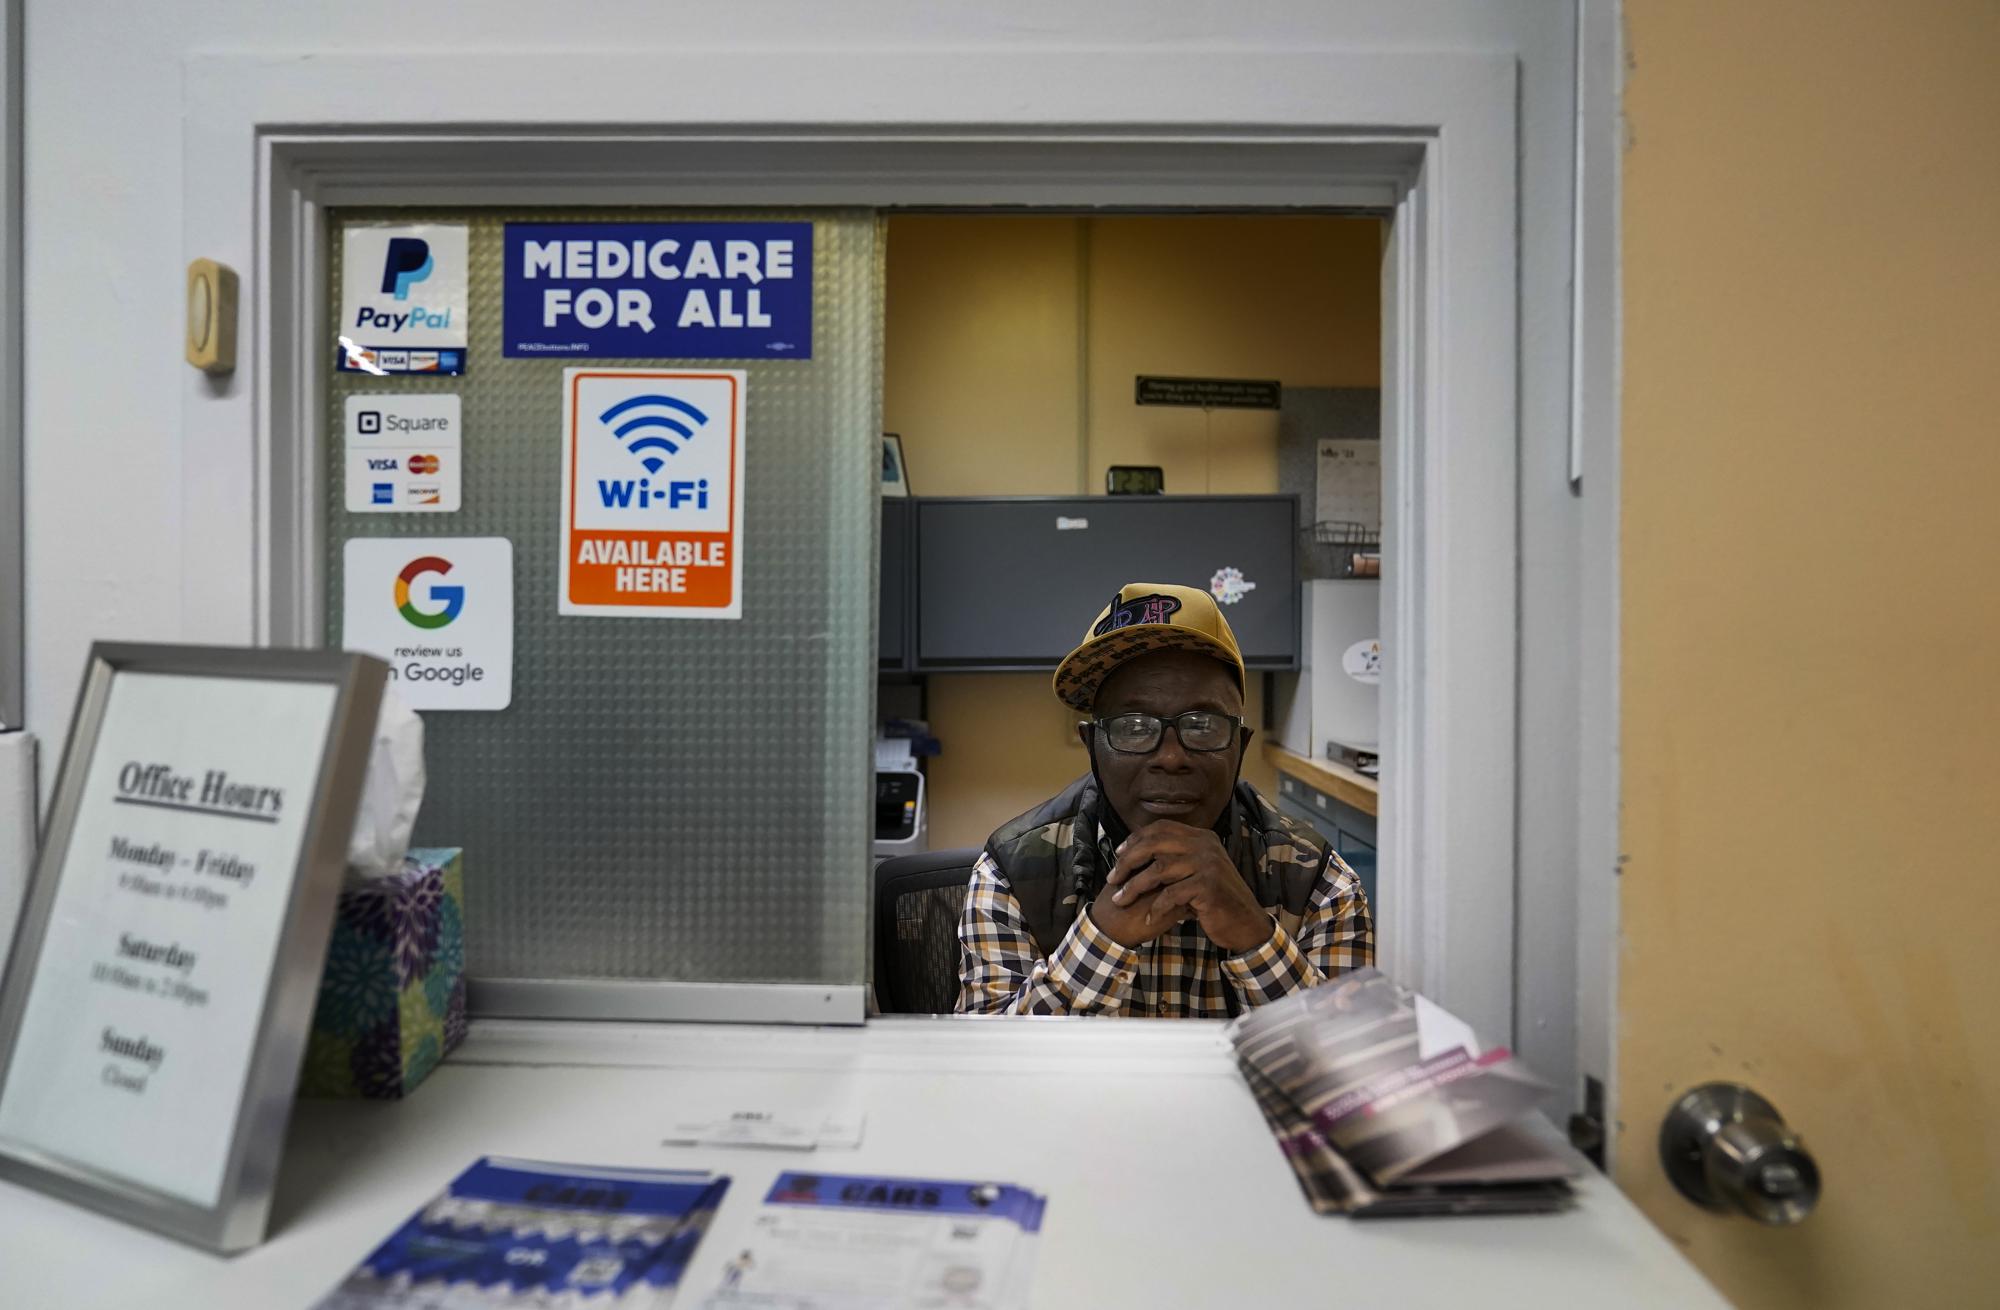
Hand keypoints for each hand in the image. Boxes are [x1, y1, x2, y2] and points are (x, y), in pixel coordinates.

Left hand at [1102, 821, 1273, 953]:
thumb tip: (1138, 851)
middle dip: (1127, 861)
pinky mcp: (1208, 886)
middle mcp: (1205, 845)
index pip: (1160, 828)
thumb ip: (1176, 859)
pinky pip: (1171, 894)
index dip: (1135, 839)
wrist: (1246, 923)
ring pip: (1158, 870)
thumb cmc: (1215, 900)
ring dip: (1134, 887)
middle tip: (1113, 879)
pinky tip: (1148, 918)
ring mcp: (1208, 864)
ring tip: (1120, 900)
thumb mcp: (1197, 872)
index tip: (1118, 855)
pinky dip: (1156, 908)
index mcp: (1201, 837)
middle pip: (1154, 844)